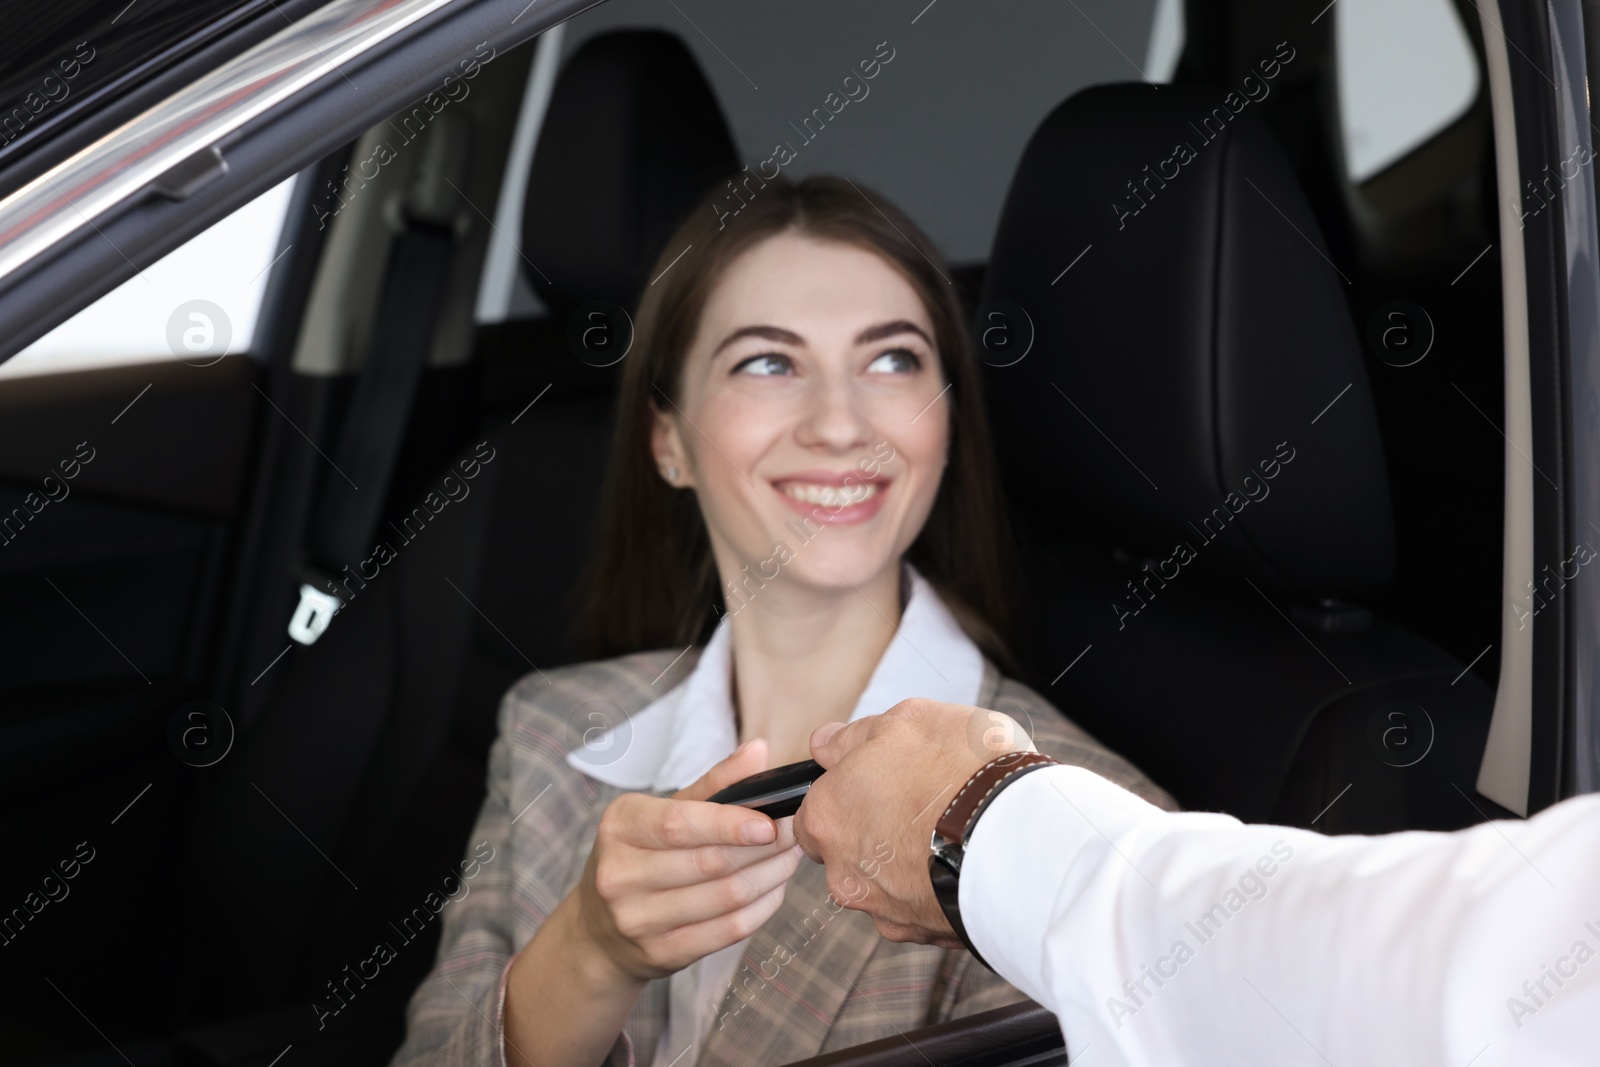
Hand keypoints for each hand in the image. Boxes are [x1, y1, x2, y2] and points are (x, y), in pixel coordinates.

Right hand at [572, 738, 802, 982]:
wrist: (599, 932)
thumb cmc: (641, 857)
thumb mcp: (663, 812)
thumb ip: (715, 783)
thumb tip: (760, 750)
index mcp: (620, 826)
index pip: (678, 824)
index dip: (729, 824)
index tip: (770, 822)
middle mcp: (620, 874)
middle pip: (709, 862)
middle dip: (763, 848)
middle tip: (795, 833)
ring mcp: (638, 919)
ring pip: (725, 897)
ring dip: (770, 876)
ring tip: (791, 857)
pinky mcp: (661, 953)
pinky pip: (728, 930)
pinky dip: (762, 908)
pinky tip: (774, 889)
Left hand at [792, 699, 1031, 946]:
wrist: (1027, 838)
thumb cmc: (963, 771)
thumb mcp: (907, 722)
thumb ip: (854, 737)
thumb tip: (825, 745)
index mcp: (830, 818)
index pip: (813, 815)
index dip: (846, 796)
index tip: (879, 784)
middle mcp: (846, 874)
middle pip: (850, 853)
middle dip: (878, 832)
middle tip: (924, 804)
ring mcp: (887, 912)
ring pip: (888, 885)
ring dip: (911, 863)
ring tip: (956, 832)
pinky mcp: (928, 936)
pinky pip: (926, 908)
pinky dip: (941, 888)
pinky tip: (970, 861)